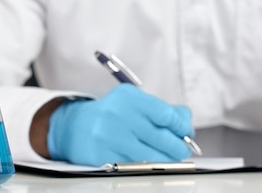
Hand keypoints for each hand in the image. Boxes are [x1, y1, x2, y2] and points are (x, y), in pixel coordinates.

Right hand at [47, 84, 193, 165]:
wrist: (75, 127)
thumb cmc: (112, 114)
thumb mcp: (133, 102)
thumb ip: (161, 108)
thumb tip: (186, 121)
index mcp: (129, 97)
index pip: (165, 114)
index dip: (181, 126)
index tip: (187, 133)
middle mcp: (119, 114)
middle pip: (161, 137)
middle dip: (178, 147)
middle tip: (183, 150)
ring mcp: (110, 136)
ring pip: (152, 154)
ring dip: (167, 159)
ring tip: (172, 157)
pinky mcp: (104, 155)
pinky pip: (136, 164)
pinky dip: (149, 164)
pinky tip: (152, 161)